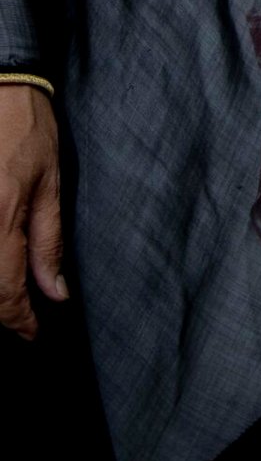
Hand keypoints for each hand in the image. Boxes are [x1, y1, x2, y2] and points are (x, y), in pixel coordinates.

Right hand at [0, 87, 65, 341]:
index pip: (4, 293)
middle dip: (1, 311)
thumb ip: (48, 239)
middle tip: (22, 318)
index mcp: (0, 218)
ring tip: (10, 295)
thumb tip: (55, 292)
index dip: (19, 322)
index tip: (32, 335)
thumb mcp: (50, 180)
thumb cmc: (27, 125)